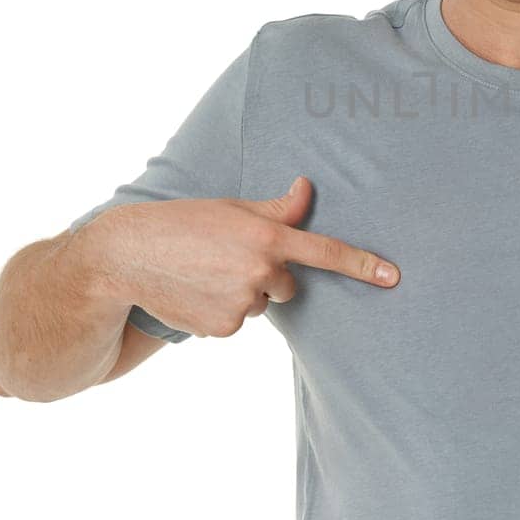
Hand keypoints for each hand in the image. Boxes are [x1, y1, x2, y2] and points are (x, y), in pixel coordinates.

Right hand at [74, 176, 399, 337]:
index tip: (393, 277)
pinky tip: (195, 293)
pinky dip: (222, 310)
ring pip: (260, 303)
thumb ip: (277, 208)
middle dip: (269, 275)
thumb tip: (307, 190)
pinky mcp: (223, 329)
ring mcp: (241, 304)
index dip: (362, 264)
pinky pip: (238, 323)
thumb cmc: (182, 223)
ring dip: (242, 292)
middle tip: (228, 259)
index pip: (324, 251)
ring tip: (204, 273)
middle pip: (289, 284)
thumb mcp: (232, 207)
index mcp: (266, 237)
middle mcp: (259, 272)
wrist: (127, 256)